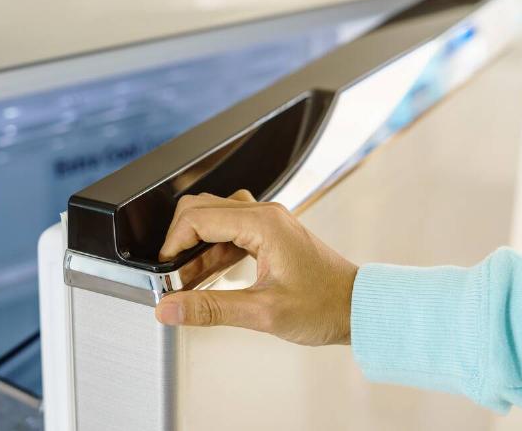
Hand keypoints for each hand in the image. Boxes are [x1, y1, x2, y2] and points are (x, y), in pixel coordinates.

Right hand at [154, 190, 357, 345]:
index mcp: (263, 224)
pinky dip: (213, 251)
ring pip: (214, 220)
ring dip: (196, 248)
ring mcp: (268, 223)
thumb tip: (170, 308)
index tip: (163, 271)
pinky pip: (230, 232)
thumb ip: (211, 309)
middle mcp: (264, 215)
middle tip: (172, 276)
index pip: (198, 218)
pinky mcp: (269, 235)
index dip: (173, 244)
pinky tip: (207, 278)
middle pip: (202, 209)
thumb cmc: (325, 306)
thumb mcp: (263, 313)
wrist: (358, 308)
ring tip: (188, 282)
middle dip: (180, 242)